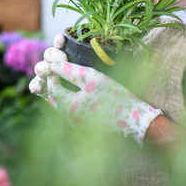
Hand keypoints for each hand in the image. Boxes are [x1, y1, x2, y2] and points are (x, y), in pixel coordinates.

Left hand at [29, 47, 162, 144]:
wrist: (133, 118)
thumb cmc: (114, 96)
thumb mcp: (92, 78)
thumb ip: (71, 71)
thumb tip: (53, 65)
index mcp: (69, 107)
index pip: (52, 87)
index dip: (53, 73)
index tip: (59, 61)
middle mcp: (69, 118)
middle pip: (54, 98)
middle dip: (55, 82)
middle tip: (61, 68)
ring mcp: (76, 123)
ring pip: (61, 105)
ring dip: (61, 91)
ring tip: (68, 77)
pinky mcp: (84, 124)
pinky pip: (70, 110)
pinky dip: (69, 98)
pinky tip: (77, 89)